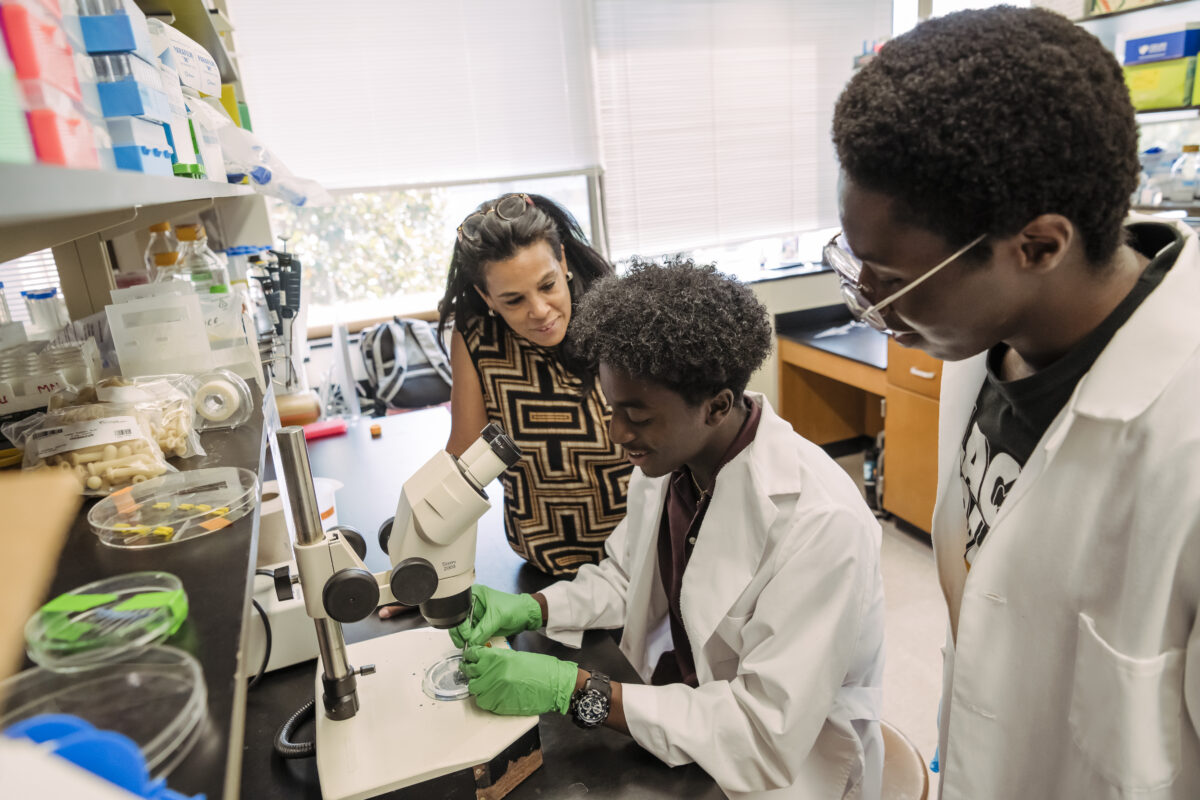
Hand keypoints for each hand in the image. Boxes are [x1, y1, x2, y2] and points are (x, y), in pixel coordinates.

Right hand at [449, 585, 541, 647]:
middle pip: (460, 621)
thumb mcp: (498, 616)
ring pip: (465, 630)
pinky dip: (473, 641)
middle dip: (461, 633)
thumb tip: (471, 641)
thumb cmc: (515, 607)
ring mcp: (477, 616)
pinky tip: (474, 645)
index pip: (460, 611)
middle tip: (464, 644)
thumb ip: (483, 629)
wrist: (527, 615)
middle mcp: (474, 605)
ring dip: (466, 639)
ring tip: (469, 646)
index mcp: (475, 595)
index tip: (465, 635)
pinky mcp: (482, 626)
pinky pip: (473, 635)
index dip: (460, 624)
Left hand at [461, 646, 576, 715]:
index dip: (470, 656)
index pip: (473, 655)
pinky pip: (484, 702)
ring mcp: (494, 690)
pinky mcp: (498, 705)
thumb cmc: (541, 669)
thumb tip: (485, 662)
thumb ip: (498, 659)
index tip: (469, 657)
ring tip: (488, 684)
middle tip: (475, 671)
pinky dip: (486, 698)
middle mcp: (492, 673)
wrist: (554, 685)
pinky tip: (494, 694)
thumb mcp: (517, 656)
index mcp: (497, 658)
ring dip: (479, 686)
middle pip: (470, 673)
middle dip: (471, 671)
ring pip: (475, 689)